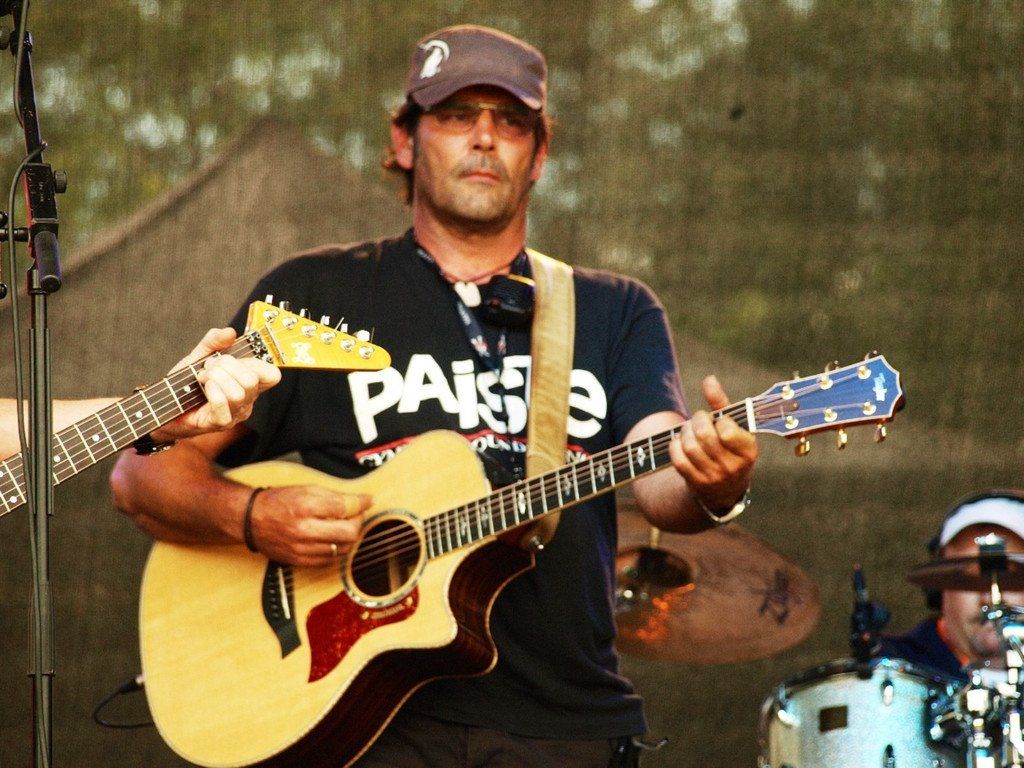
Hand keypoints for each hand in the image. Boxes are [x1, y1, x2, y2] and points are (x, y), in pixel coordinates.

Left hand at [150, 328, 280, 441]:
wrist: (165, 405)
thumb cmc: (186, 384)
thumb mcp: (198, 356)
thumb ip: (213, 342)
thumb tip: (229, 332)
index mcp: (248, 383)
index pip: (272, 375)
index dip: (254, 363)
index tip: (231, 360)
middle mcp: (247, 400)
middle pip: (251, 380)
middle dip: (226, 367)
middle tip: (209, 367)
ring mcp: (236, 413)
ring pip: (238, 393)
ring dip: (215, 379)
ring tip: (202, 378)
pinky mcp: (221, 423)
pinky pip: (222, 404)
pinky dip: (211, 392)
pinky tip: (203, 389)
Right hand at [246, 485, 372, 566]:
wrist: (251, 520)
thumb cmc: (279, 502)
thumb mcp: (307, 489)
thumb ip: (335, 496)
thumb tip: (363, 501)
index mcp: (305, 505)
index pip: (346, 507)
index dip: (362, 503)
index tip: (368, 500)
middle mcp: (303, 529)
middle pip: (349, 532)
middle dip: (358, 522)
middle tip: (356, 515)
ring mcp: (301, 548)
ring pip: (343, 548)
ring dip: (349, 537)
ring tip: (343, 526)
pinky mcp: (299, 561)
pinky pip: (330, 560)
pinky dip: (336, 549)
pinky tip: (332, 539)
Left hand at [668, 375, 757, 510]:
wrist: (725, 489)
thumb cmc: (731, 448)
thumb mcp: (735, 428)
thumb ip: (722, 403)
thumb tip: (709, 379)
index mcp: (748, 451)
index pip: (727, 431)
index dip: (718, 420)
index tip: (719, 420)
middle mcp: (733, 466)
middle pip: (704, 436)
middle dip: (697, 420)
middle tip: (699, 419)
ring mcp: (714, 477)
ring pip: (689, 446)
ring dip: (685, 432)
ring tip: (689, 430)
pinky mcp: (696, 483)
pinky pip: (678, 459)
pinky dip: (675, 445)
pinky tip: (680, 441)